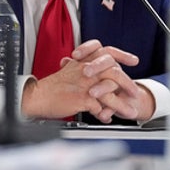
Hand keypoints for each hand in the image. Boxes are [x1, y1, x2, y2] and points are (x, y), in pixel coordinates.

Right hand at [21, 40, 153, 121]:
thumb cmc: (49, 88)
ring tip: (128, 111)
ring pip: (110, 91)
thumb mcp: (66, 72)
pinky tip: (106, 118)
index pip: (106, 52)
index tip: (133, 61)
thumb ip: (77, 69)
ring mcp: (85, 84)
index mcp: (82, 62)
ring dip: (122, 104)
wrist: (36, 97)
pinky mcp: (82, 98)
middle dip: (127, 83)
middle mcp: (85, 70)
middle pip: (114, 71)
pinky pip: (101, 107)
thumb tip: (81, 68)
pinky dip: (105, 114)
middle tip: (133, 92)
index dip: (121, 55)